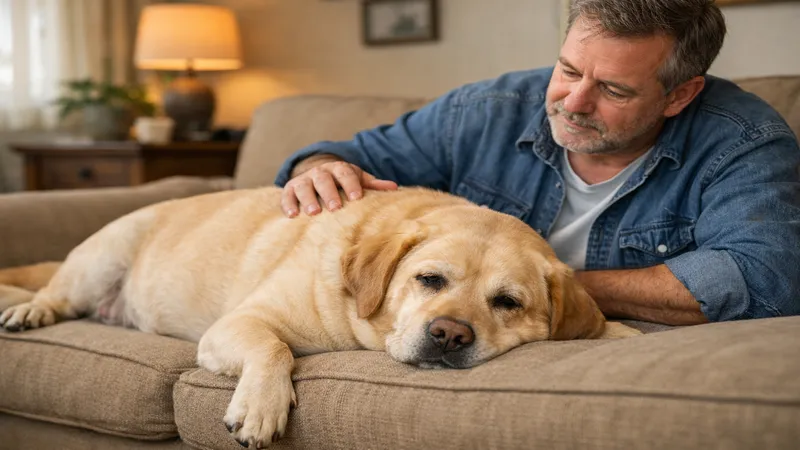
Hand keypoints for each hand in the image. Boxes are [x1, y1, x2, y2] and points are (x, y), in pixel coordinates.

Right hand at [281, 159, 397, 216]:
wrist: (317, 176)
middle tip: (335, 207)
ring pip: (303, 186)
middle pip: (323, 179)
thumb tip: (395, 187)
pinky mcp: (289, 190)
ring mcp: (303, 180)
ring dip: (308, 199)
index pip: (345, 173)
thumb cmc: (342, 183)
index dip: (351, 184)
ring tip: (313, 212)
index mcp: (338, 168)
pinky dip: (288, 204)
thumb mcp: (357, 180)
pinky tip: (292, 216)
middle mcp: (319, 172)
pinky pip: (286, 195)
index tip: (357, 197)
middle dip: (329, 193)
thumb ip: (373, 185)